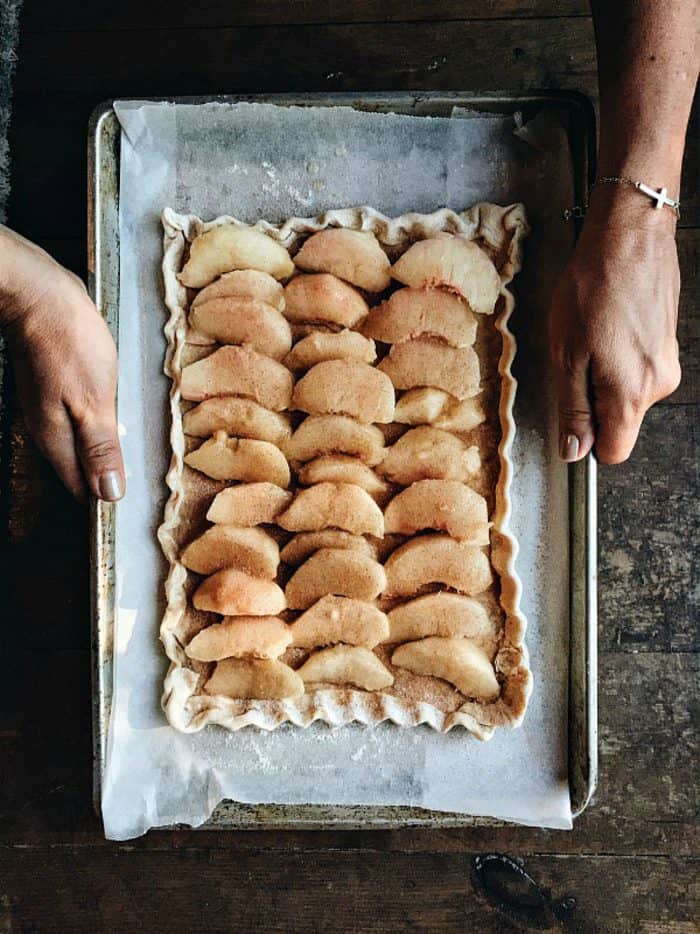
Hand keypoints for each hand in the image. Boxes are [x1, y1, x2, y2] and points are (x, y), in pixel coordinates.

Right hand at [0, 226, 124, 501]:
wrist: (39, 293)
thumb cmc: (68, 343)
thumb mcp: (94, 401)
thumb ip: (101, 448)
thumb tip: (108, 494)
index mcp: (57, 440)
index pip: (82, 488)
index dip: (107, 497)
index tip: (132, 501)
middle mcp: (48, 430)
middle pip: (80, 469)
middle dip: (107, 476)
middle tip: (138, 479)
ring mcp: (49, 408)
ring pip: (80, 444)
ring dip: (104, 450)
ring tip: (130, 453)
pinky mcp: (56, 387)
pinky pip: (80, 419)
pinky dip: (99, 424)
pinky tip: (114, 416)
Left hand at [549, 189, 680, 463]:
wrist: (629, 236)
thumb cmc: (592, 288)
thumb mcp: (566, 355)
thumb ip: (572, 408)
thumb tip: (574, 451)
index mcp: (631, 394)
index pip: (614, 451)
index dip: (587, 440)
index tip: (569, 414)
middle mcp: (658, 385)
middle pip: (619, 420)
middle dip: (592, 399)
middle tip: (575, 356)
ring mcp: (667, 363)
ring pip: (627, 393)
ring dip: (603, 374)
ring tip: (591, 333)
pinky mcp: (667, 344)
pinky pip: (637, 368)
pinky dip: (617, 355)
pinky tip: (607, 323)